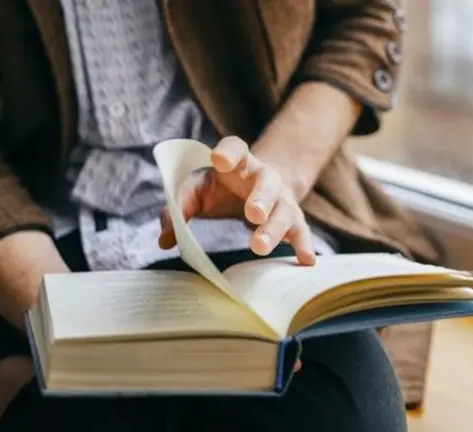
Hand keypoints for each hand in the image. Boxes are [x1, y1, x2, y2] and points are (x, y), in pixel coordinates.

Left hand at [158, 136, 315, 265]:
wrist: (259, 190)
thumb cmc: (222, 189)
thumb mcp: (197, 191)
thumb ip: (178, 208)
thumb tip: (166, 239)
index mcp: (238, 163)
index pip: (235, 148)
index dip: (229, 152)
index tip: (219, 160)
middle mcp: (264, 177)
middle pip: (266, 182)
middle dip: (261, 197)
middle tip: (252, 214)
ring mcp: (282, 199)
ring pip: (284, 210)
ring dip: (274, 227)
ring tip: (260, 246)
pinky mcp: (293, 220)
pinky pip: (301, 232)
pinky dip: (303, 245)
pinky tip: (305, 261)